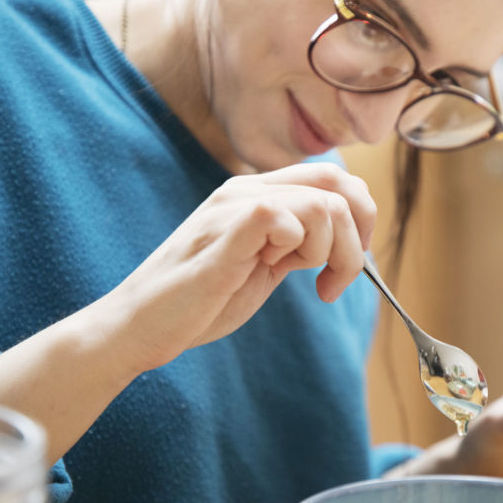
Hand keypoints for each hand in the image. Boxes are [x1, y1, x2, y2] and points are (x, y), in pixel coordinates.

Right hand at [94, 162, 375, 373]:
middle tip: (338, 279)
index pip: (333, 176)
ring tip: (311, 282)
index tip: (349, 260)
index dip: (360, 216)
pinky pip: (280, 217)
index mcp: (258, 194)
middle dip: (356, 237)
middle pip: (336, 183)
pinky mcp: (222, 234)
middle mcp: (246, 190)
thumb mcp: (265, 264)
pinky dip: (298, 250)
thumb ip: (300, 244)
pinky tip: (281, 274)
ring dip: (331, 252)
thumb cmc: (203, 300)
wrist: (142, 326)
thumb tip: (350, 238)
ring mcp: (232, 208)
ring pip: (321, 204)